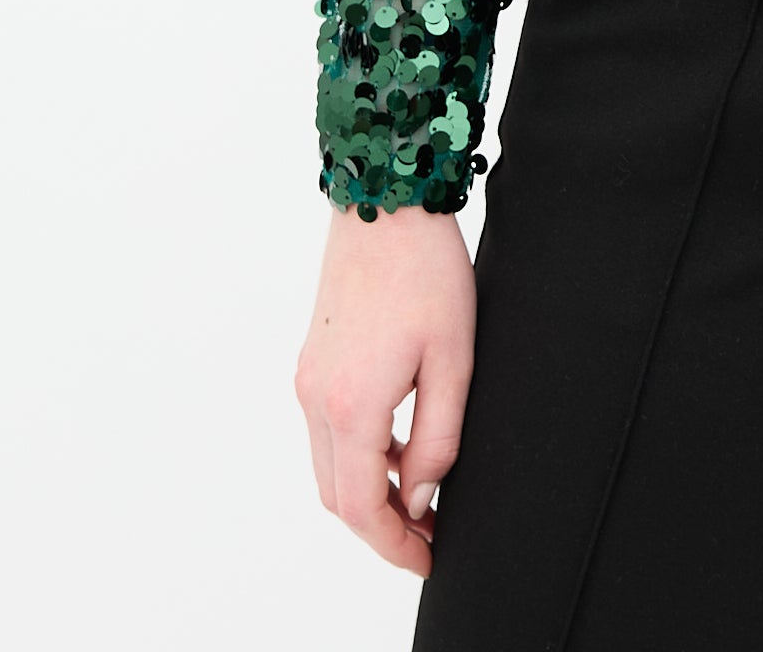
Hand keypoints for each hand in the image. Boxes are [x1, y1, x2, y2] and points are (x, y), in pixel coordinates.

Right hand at [295, 198, 474, 575]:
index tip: (427, 559)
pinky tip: (399, 451)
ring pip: (328, 469)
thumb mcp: (454, 359)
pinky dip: (357, 459)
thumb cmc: (427, 272)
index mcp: (352, 405)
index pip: (364, 507)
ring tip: (420, 500)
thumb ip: (438, 438)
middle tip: (427, 538)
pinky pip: (327, 434)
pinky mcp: (312, 364)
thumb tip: (422, 495)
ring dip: (368, 495)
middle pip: (338, 498)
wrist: (385, 203)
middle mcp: (316, 400)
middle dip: (381, 529)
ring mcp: (308, 381)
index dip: (395, 544)